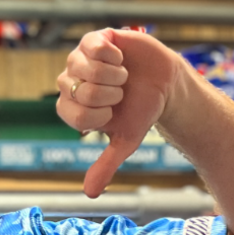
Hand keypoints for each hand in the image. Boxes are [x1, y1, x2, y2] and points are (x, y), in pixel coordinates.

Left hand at [56, 29, 185, 197]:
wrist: (164, 85)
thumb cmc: (140, 111)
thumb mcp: (125, 141)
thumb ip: (105, 164)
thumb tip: (90, 194)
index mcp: (70, 107)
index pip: (75, 114)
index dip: (100, 115)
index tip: (113, 113)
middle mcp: (69, 82)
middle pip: (81, 91)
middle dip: (110, 95)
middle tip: (121, 93)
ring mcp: (79, 59)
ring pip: (86, 68)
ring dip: (114, 75)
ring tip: (122, 77)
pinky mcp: (94, 40)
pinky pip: (94, 46)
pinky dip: (114, 56)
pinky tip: (120, 59)